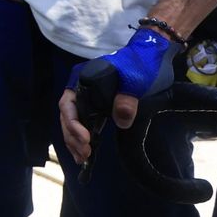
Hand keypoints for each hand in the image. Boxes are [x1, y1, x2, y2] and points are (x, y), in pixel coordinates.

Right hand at [58, 28, 180, 164]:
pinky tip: (86, 154)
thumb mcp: (135, 80)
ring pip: (72, 122)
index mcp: (82, 79)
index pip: (68, 103)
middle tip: (85, 153)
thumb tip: (121, 121)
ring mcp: (88, 99)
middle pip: (67, 116)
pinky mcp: (97, 108)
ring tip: (82, 158)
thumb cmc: (139, 65)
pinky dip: (82, 139)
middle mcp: (80, 90)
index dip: (73, 123)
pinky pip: (83, 124)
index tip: (86, 138)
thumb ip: (127, 99)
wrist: (150, 58)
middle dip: (73, 137)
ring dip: (74, 141)